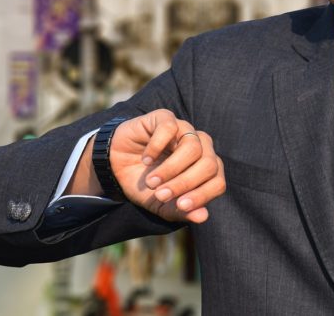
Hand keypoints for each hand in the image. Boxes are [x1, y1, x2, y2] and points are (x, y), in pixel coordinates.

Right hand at [109, 109, 225, 222]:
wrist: (115, 166)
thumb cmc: (144, 184)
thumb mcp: (160, 204)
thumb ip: (181, 211)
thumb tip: (203, 216)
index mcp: (205, 169)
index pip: (218, 182)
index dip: (202, 195)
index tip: (180, 206)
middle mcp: (200, 147)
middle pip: (209, 164)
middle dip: (185, 183)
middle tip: (161, 194)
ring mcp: (184, 130)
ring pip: (193, 147)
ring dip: (171, 168)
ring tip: (151, 181)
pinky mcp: (165, 117)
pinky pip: (170, 128)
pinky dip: (157, 147)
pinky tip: (145, 160)